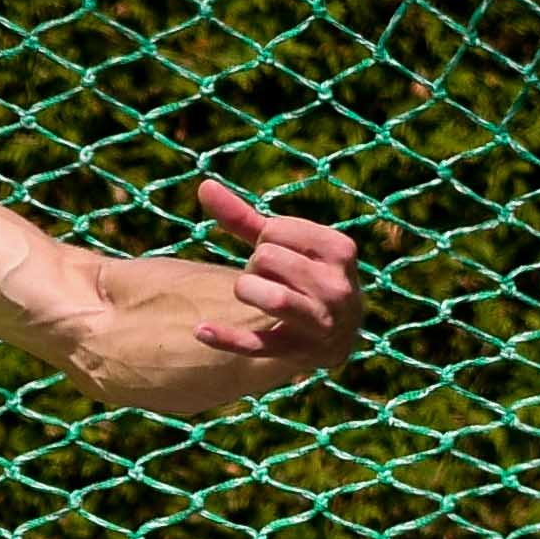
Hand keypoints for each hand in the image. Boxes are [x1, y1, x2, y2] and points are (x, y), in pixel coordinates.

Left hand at [188, 177, 362, 377]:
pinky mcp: (299, 353)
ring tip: (252, 295)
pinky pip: (258, 344)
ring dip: (247, 290)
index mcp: (339, 248)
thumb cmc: (304, 275)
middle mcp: (337, 286)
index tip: (280, 256)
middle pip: (267, 260)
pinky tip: (200, 330)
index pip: (274, 231)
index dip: (263, 241)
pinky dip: (226, 338)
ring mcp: (322, 322)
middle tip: (269, 279)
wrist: (337, 332)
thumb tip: (203, 185)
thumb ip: (243, 217)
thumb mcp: (284, 244)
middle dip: (255, 267)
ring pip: (272, 298)